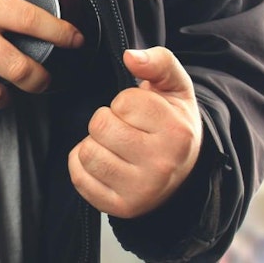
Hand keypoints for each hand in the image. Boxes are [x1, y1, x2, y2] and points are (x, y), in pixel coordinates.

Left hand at [68, 47, 201, 218]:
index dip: (126, 102)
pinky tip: (105, 161)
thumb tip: (131, 56)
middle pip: (100, 125)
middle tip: (125, 128)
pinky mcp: (120, 207)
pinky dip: (83, 165)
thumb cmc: (172, 123)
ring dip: (93, 143)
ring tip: (114, 145)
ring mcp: (141, 190)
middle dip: (107, 120)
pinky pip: (79, 177)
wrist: (184, 171)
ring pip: (88, 152)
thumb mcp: (175, 87)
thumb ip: (158, 62)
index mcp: (177, 132)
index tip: (140, 112)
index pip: (124, 101)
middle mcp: (161, 165)